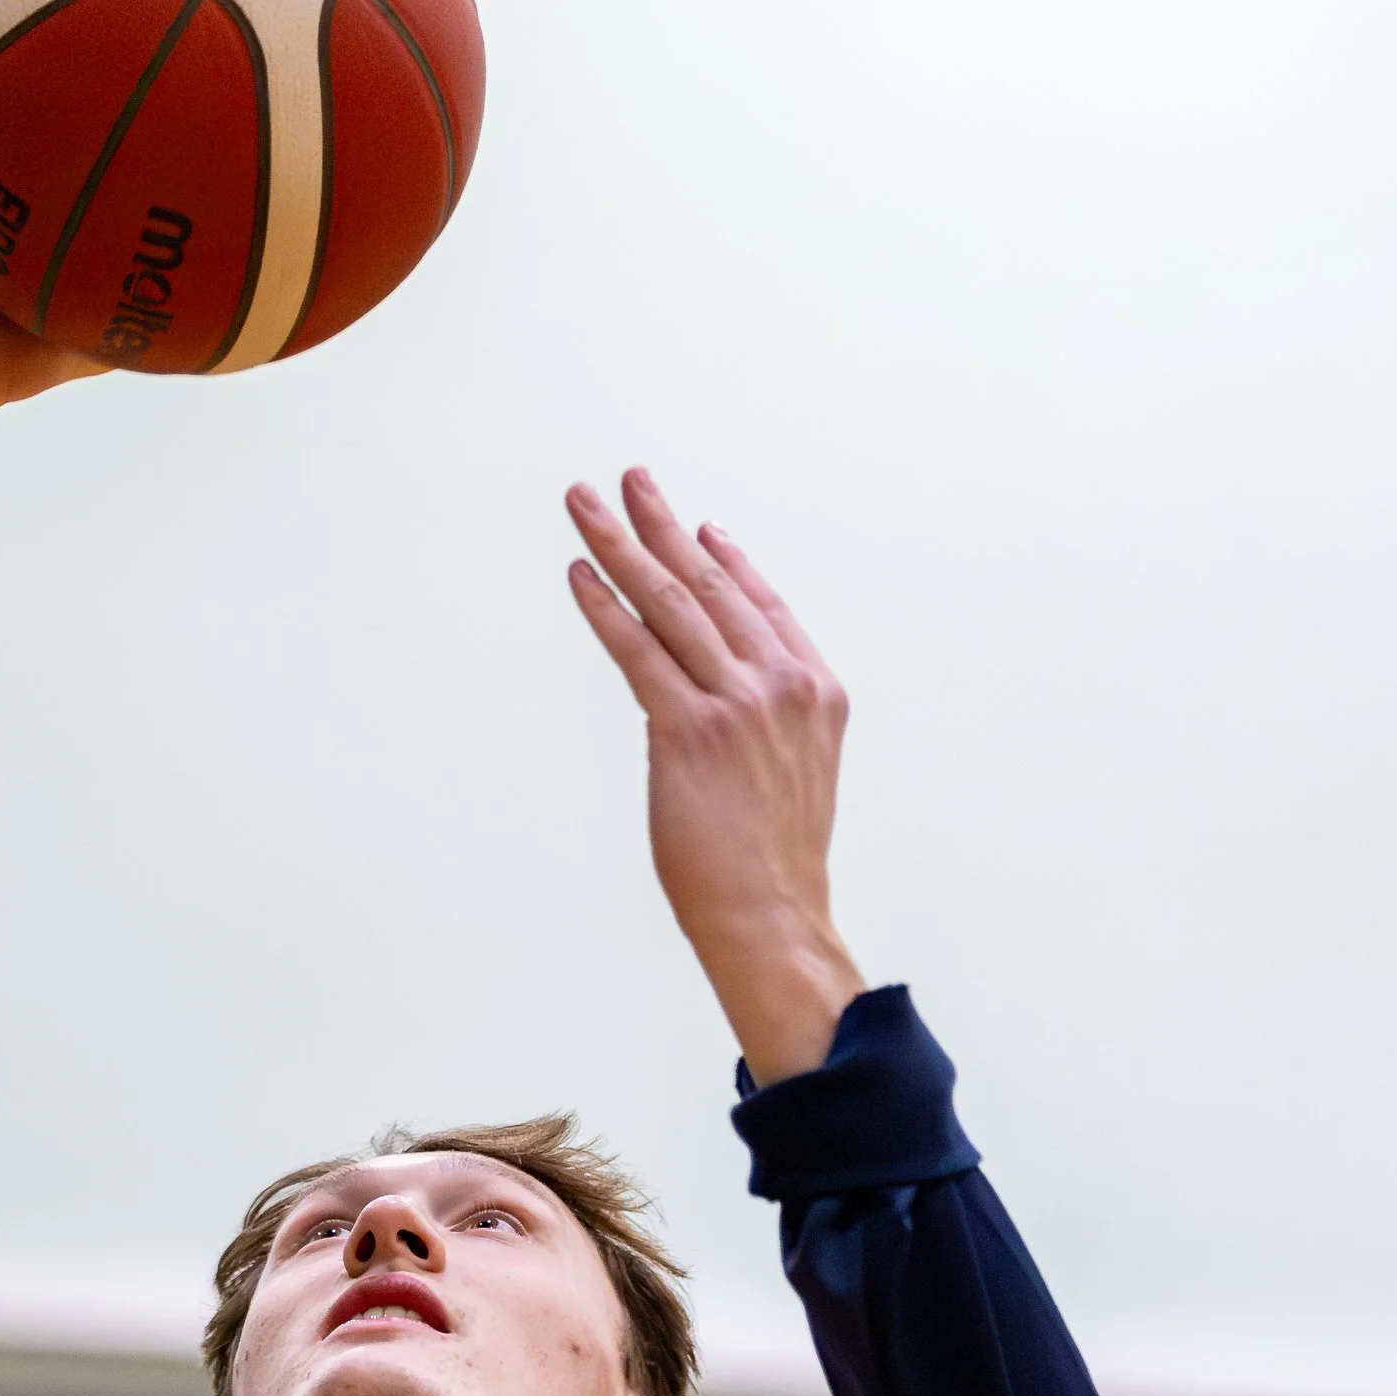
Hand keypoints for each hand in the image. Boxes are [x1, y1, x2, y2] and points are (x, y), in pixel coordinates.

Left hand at [568, 470, 863, 1086]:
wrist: (773, 915)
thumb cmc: (772, 860)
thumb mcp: (795, 772)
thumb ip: (766, 719)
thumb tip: (716, 690)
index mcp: (816, 690)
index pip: (762, 605)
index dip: (724, 561)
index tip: (693, 527)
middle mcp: (782, 685)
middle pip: (709, 586)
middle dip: (660, 527)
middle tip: (627, 480)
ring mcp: (737, 704)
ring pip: (669, 605)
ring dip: (620, 546)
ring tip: (585, 504)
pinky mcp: (688, 730)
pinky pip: (637, 651)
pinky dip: (604, 607)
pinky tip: (580, 574)